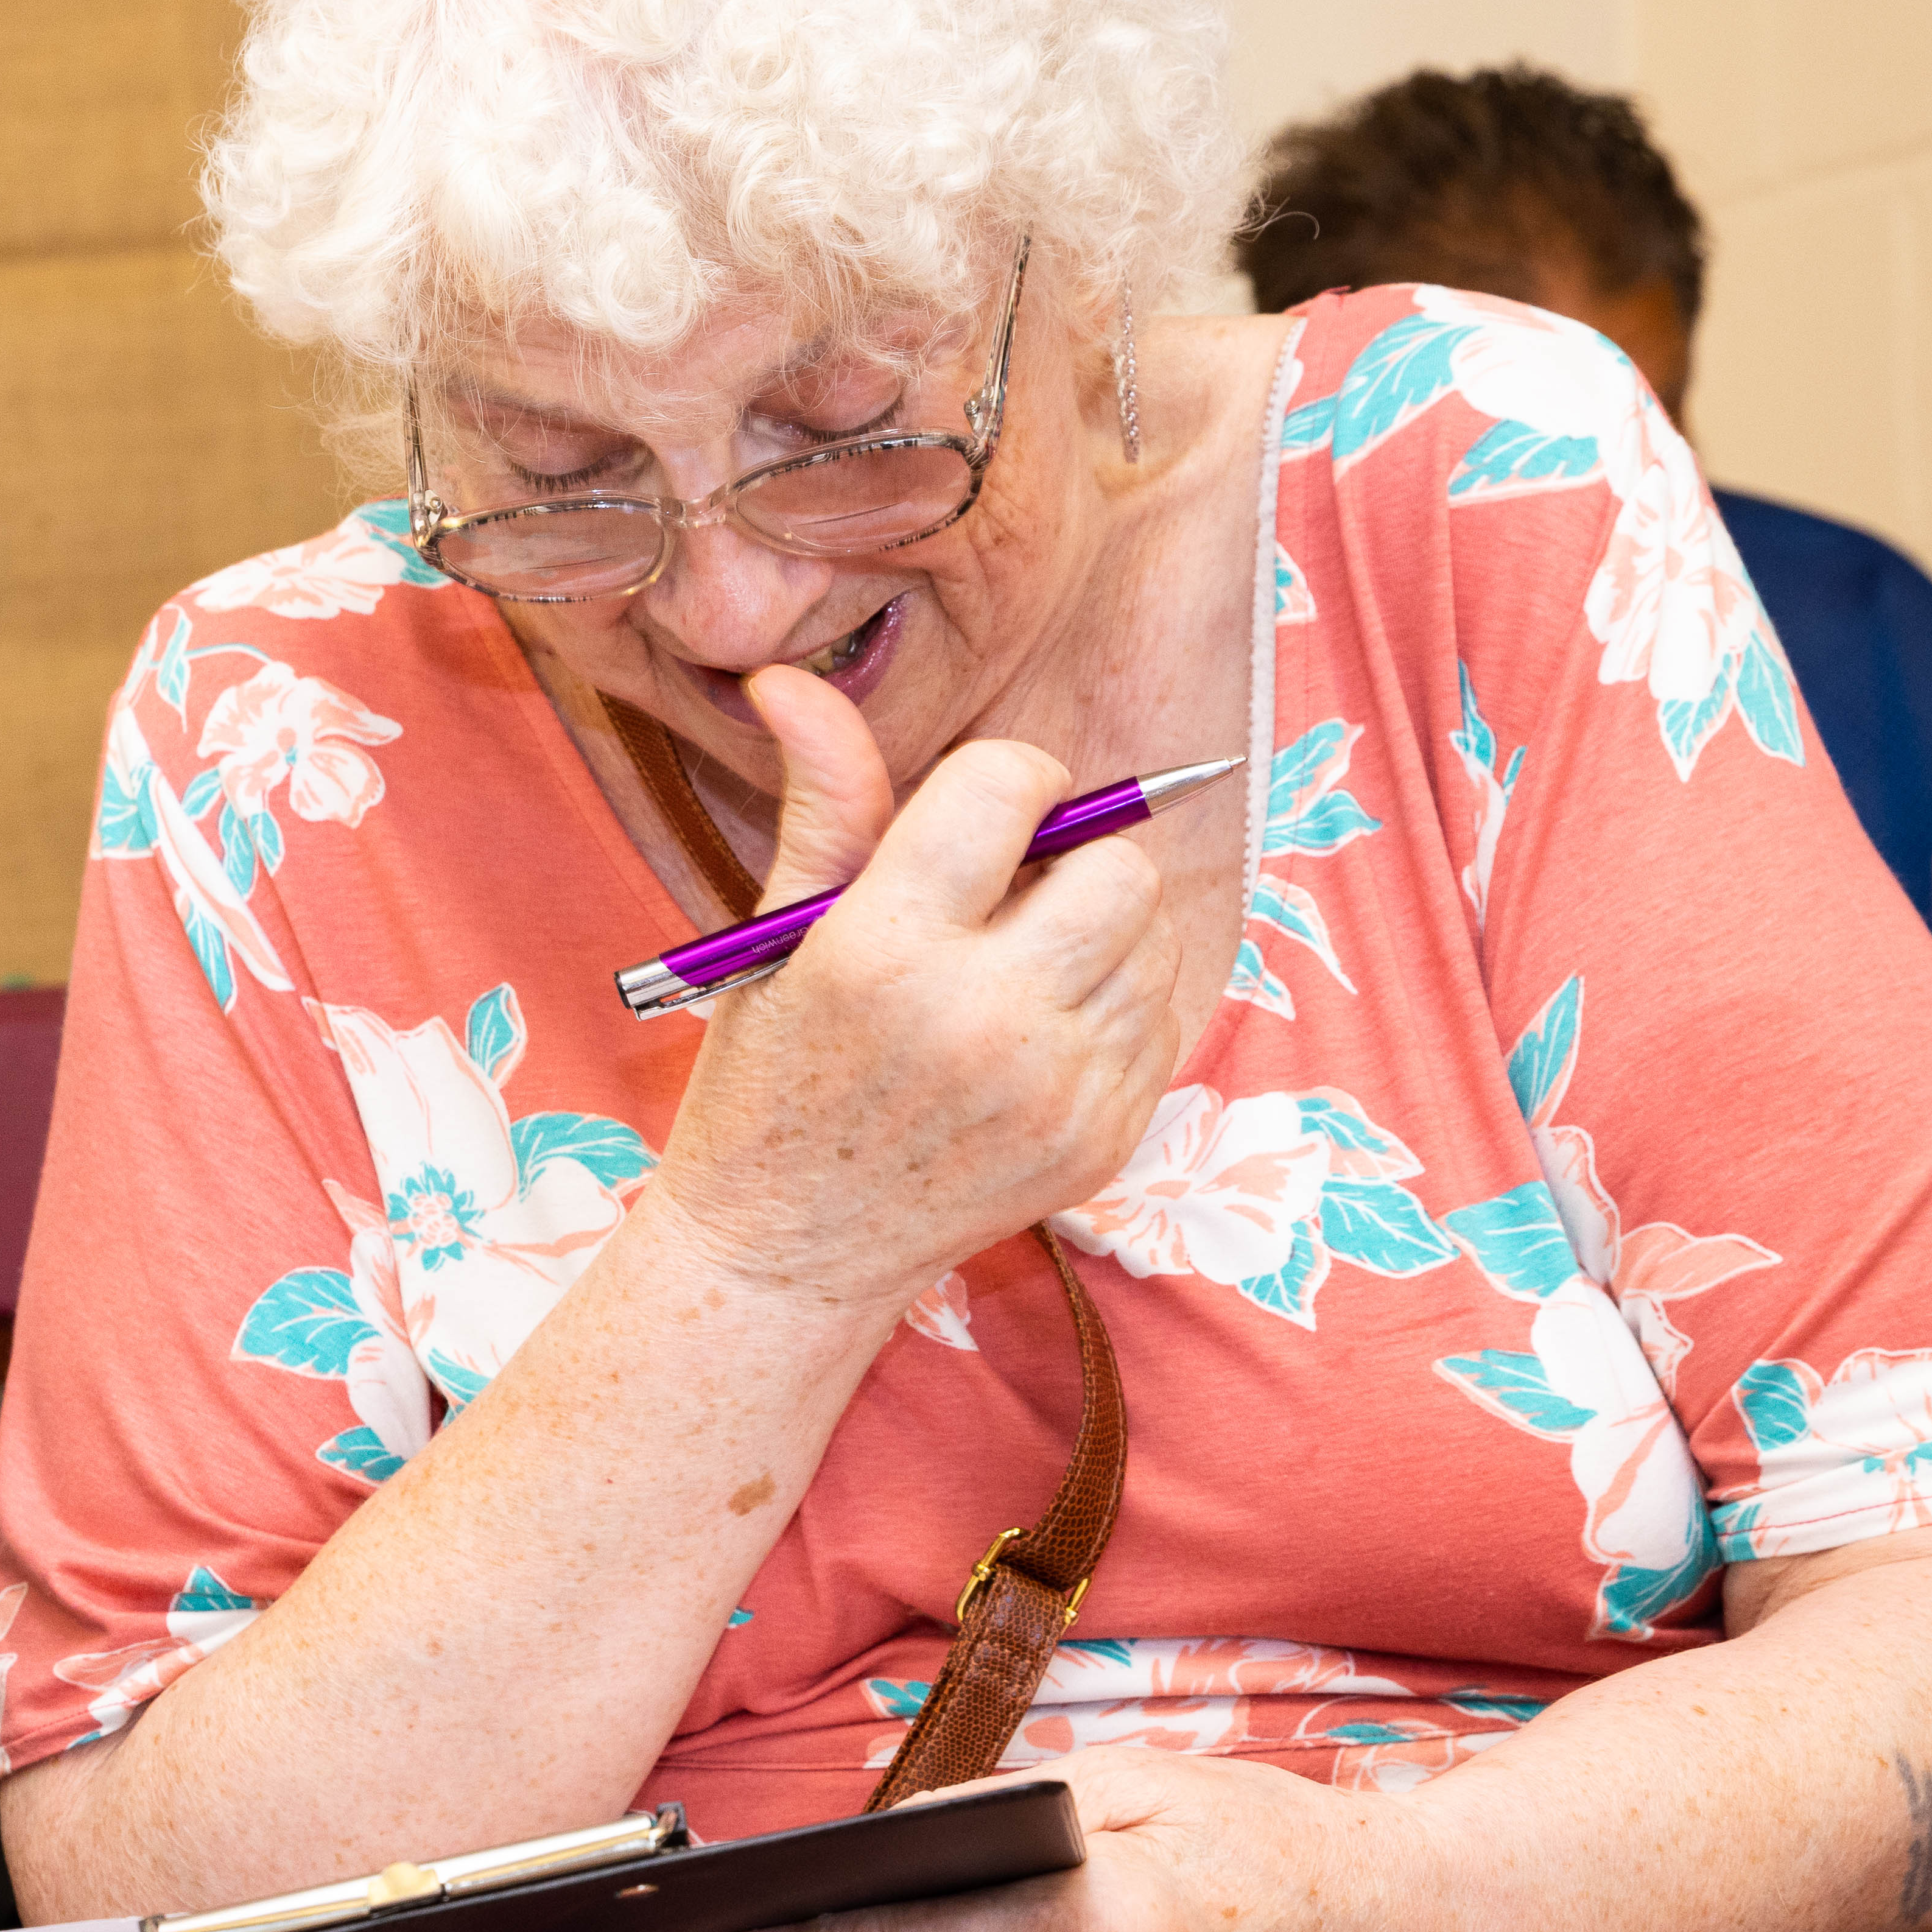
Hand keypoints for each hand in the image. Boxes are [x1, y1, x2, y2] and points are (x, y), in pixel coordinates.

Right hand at [644, 666, 1177, 1316]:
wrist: (787, 1249)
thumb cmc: (769, 1079)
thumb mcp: (778, 936)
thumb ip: (823, 805)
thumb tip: (792, 682)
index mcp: (887, 950)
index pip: (1010, 784)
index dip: (997, 781)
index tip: (969, 816)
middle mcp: (984, 1018)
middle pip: (1115, 865)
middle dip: (1067, 859)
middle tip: (1001, 898)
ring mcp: (1057, 1088)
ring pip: (1151, 938)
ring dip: (1097, 931)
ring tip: (1015, 968)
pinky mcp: (1102, 1137)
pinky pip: (1162, 1020)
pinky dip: (1113, 1007)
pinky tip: (1036, 1033)